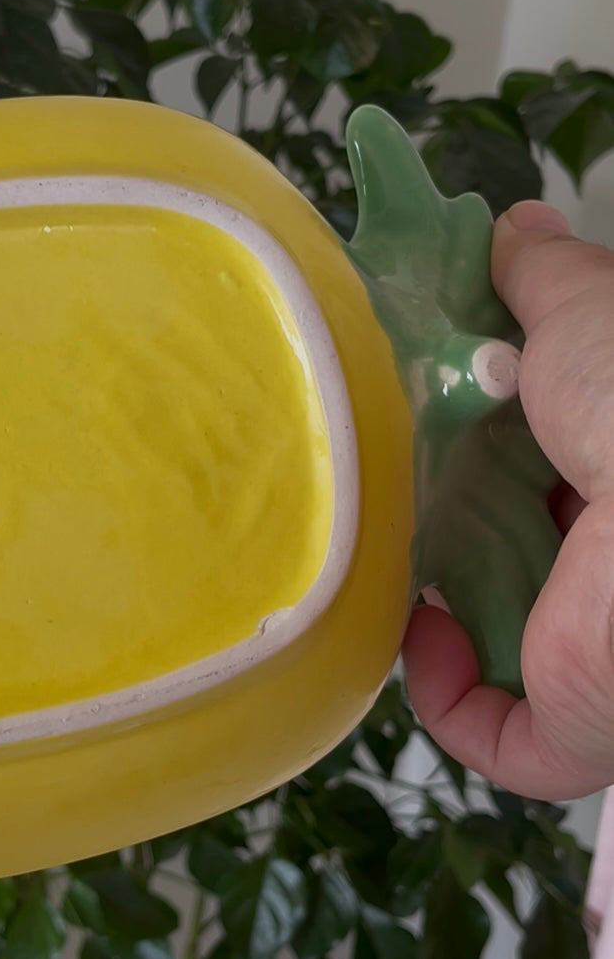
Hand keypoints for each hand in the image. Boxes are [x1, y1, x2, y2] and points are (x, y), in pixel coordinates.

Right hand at [403, 200, 613, 799]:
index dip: (465, 446)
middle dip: (434, 525)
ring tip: (370, 557)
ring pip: (493, 642)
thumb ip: (542, 279)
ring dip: (424, 609)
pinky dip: (444, 696)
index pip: (529, 468)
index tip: (402, 420)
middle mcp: (607, 565)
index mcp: (612, 474)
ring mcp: (592, 654)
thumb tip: (513, 225)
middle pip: (502, 553)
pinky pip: (495, 733)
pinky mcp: (569, 725)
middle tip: (371, 489)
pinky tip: (418, 636)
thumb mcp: (590, 314)